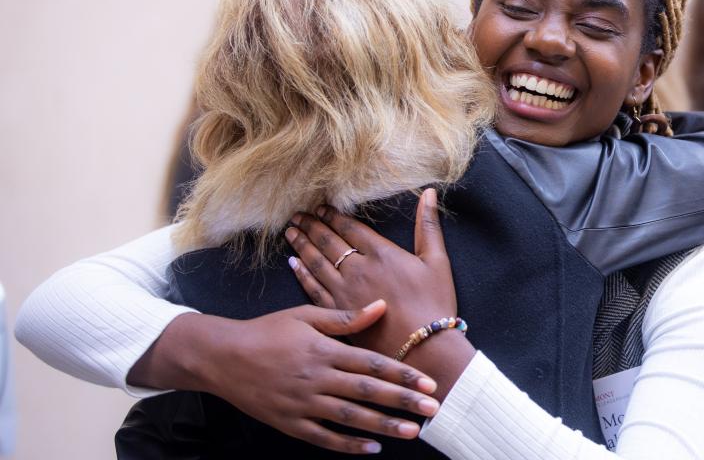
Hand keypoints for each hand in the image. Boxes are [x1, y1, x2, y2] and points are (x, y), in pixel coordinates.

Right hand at [135, 302, 439, 453]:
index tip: (428, 382)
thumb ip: (345, 317)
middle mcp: (317, 378)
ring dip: (382, 425)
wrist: (222, 356)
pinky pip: (323, 437)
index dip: (403, 374)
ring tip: (411, 431)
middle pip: (367, 391)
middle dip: (402, 401)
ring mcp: (302, 403)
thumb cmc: (267, 331)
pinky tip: (372, 449)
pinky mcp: (289, 423)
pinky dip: (348, 445)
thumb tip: (381, 306)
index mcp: (324, 349)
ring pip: (349, 417)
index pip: (372, 363)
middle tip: (433, 409)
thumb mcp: (305, 315)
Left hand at [286, 189, 461, 360]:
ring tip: (291, 232)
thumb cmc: (434, 304)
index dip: (333, 216)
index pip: (350, 228)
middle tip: (298, 216)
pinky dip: (301, 274)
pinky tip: (293, 264)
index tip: (321, 207)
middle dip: (312, 226)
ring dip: (302, 245)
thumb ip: (428, 225)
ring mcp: (344, 292)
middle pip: (328, 242)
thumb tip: (429, 192)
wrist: (423, 348)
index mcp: (381, 253)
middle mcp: (357, 269)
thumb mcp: (437, 260)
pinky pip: (312, 288)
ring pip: (316, 262)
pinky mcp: (337, 313)